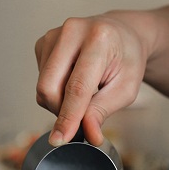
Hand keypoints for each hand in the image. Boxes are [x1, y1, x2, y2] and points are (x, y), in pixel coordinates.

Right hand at [34, 12, 149, 145]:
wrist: (123, 35)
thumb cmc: (127, 59)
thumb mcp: (126, 88)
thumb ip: (103, 111)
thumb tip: (88, 133)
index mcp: (99, 38)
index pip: (77, 86)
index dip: (68, 116)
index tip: (61, 138)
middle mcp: (72, 31)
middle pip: (49, 87)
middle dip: (61, 111)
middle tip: (83, 116)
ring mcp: (54, 35)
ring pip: (43, 87)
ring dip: (59, 102)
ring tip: (84, 92)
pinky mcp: (43, 43)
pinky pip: (41, 80)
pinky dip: (55, 90)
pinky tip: (72, 80)